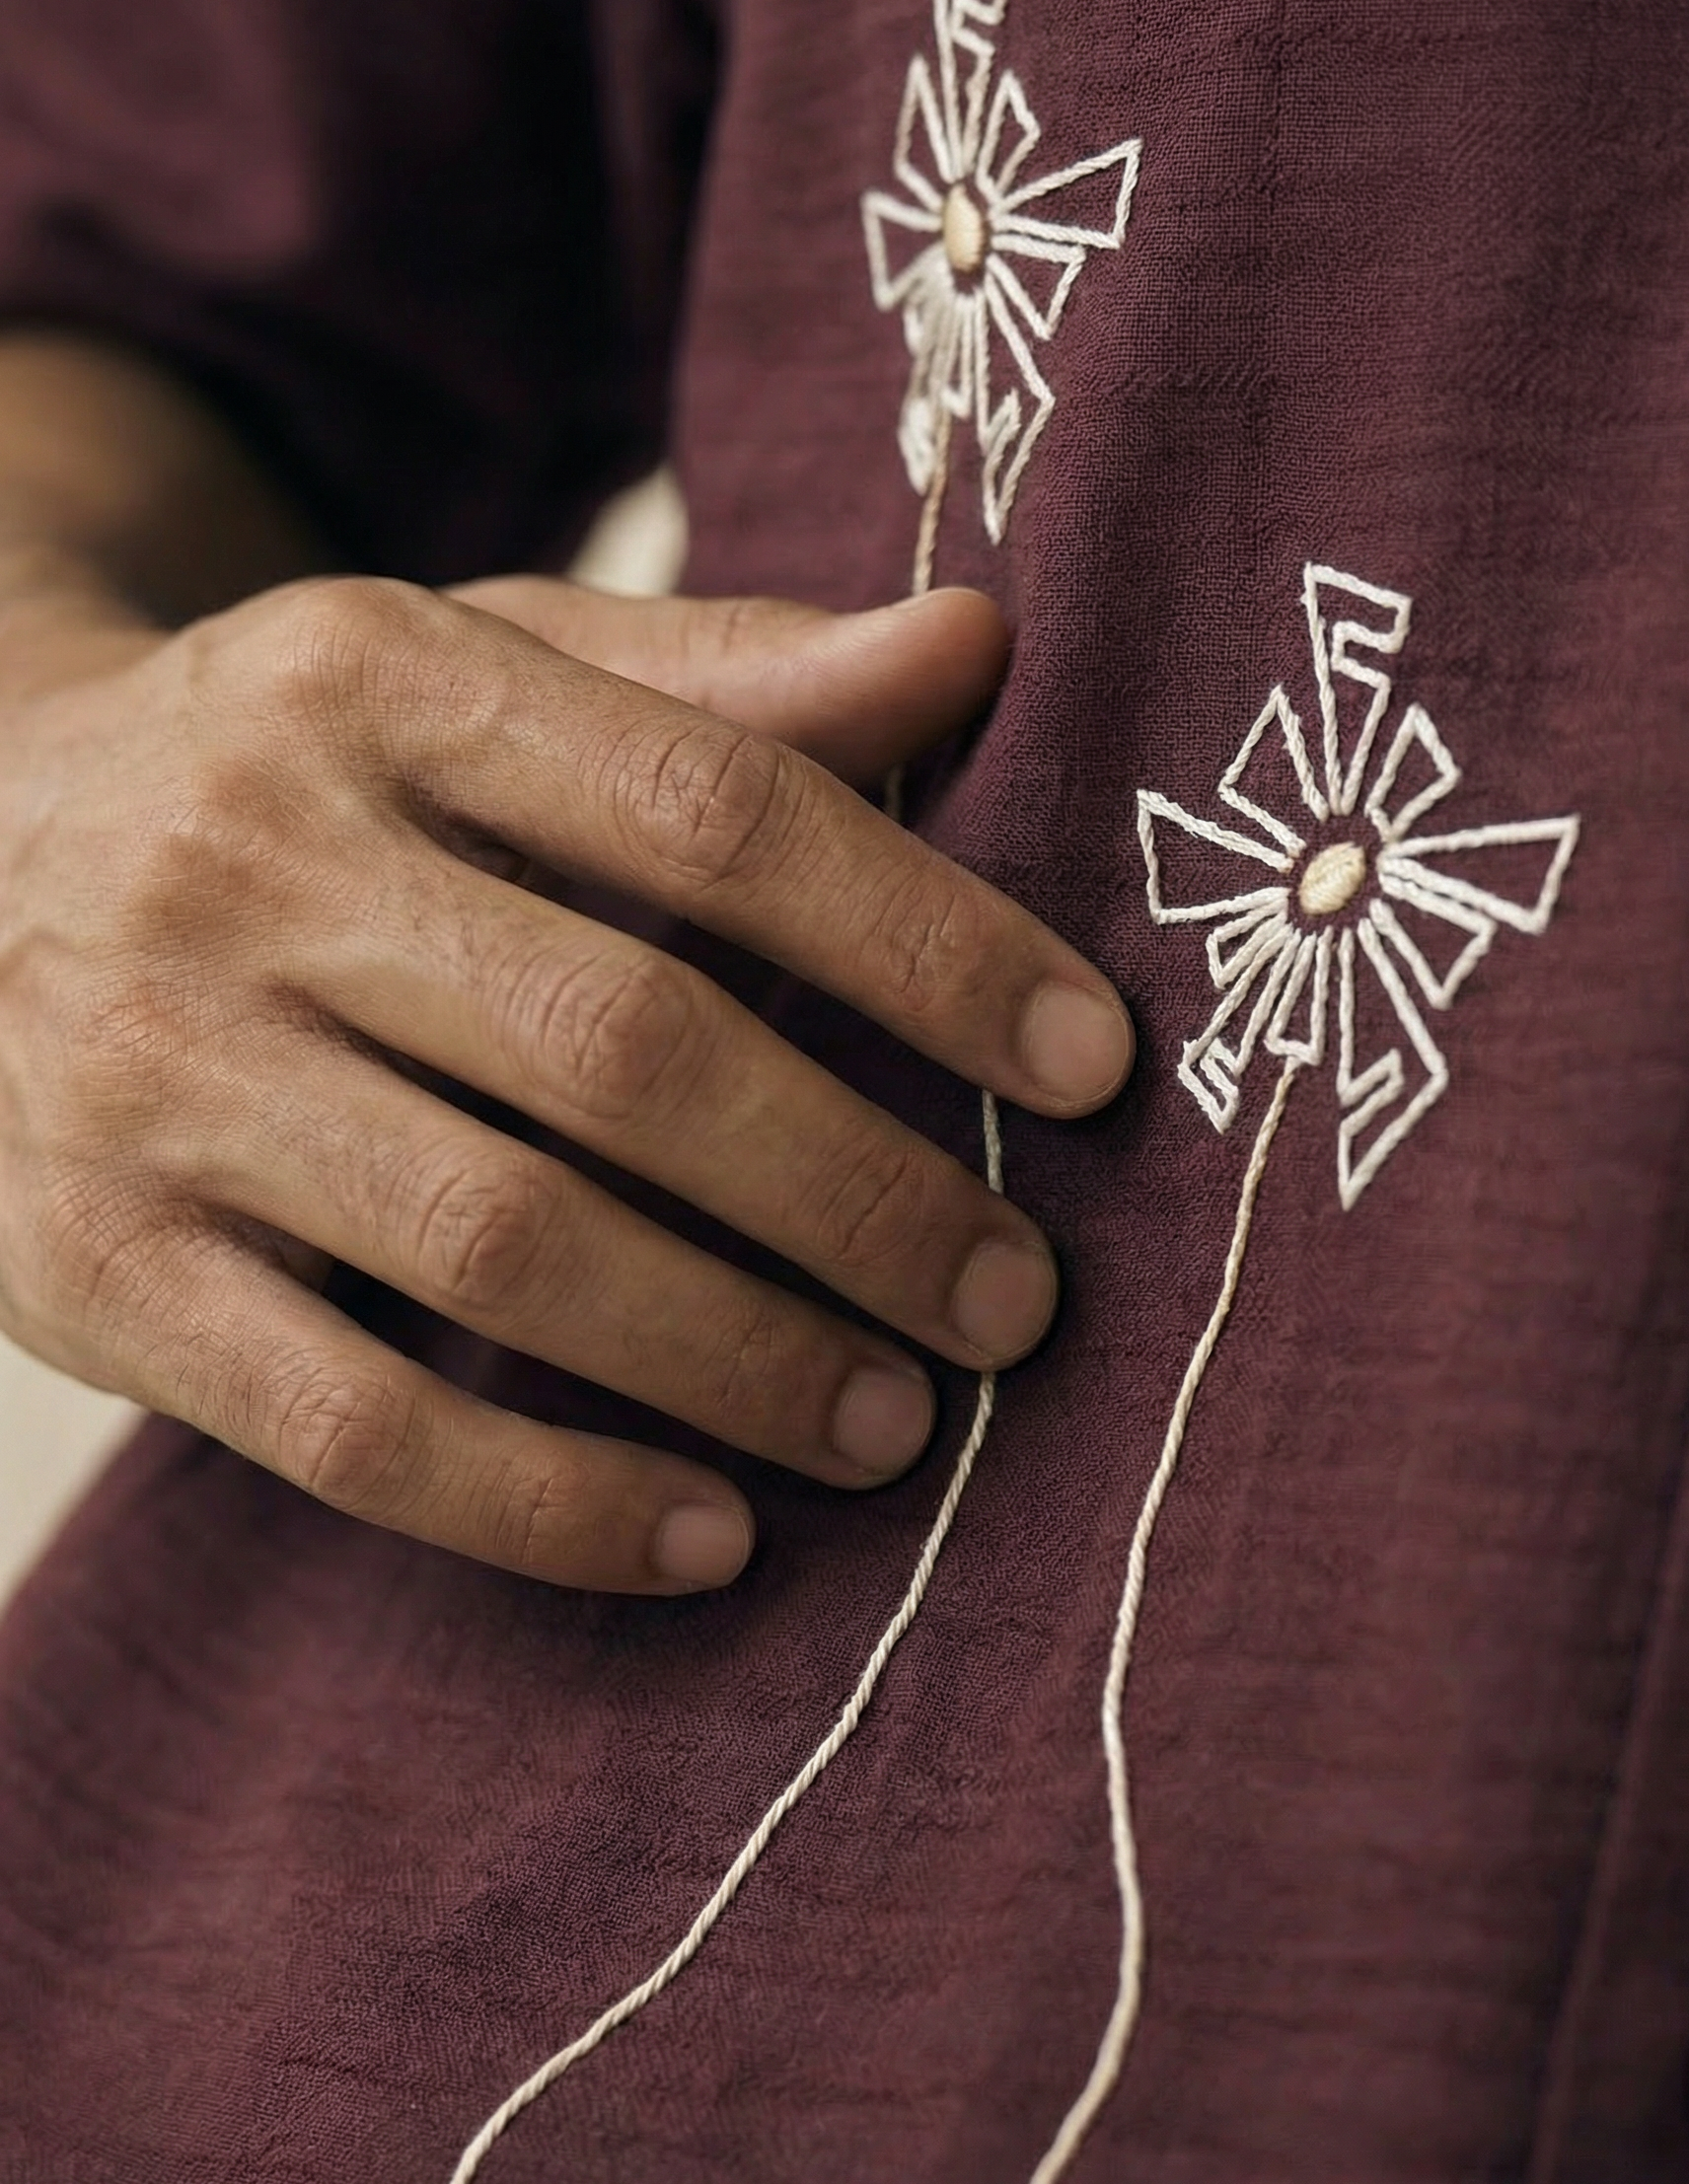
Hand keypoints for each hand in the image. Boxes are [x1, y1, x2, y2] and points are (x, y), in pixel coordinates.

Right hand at [0, 572, 1131, 1592]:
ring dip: (739, 1358)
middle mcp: (246, 864)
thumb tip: (978, 646)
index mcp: (374, 682)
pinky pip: (349, 1425)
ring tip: (900, 1423)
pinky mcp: (89, 1271)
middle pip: (627, 1048)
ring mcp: (148, 1075)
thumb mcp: (470, 679)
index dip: (927, 945)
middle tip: (1017, 1300)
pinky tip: (708, 1537)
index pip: (713, 812)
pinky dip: (547, 1502)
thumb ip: (716, 685)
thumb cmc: (290, 783)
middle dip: (860, 1194)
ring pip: (503, 1248)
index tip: (1092, 1069)